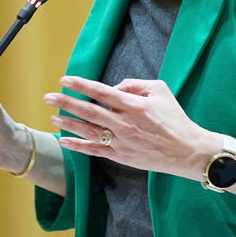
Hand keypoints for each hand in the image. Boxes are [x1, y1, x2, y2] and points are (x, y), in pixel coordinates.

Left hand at [44, 76, 218, 177]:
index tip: (65, 80)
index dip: (81, 85)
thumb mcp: (160, 91)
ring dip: (67, 123)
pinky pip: (94, 150)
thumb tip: (114, 88)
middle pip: (89, 111)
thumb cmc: (175, 118)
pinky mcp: (121, 156)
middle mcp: (124, 123)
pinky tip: (64, 140)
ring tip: (52, 117)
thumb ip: (135, 85)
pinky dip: (77, 145)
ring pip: (88, 131)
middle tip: (48, 97)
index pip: (101, 92)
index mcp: (133, 105)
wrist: (187, 150)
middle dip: (66, 103)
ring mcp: (121, 141)